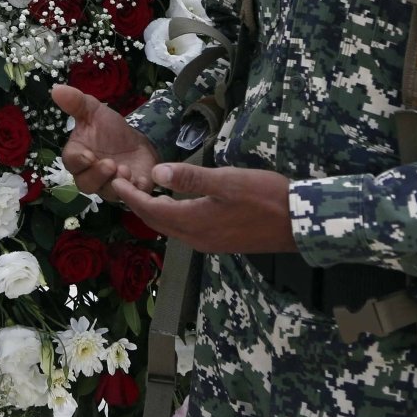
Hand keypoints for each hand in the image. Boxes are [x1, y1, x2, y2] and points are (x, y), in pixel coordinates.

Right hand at [52, 83, 158, 202]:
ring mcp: (111, 186)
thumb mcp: (94, 111)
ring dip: (115, 184)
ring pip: (107, 194)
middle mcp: (91, 175)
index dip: (78, 161)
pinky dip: (134, 192)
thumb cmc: (110, 129)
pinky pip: (131, 199)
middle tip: (110, 164)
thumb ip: (76, 103)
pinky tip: (139, 180)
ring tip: (126, 170)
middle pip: (86, 185)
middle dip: (97, 176)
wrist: (137, 141)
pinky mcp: (131, 192)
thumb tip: (56, 89)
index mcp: (79, 156)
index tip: (88, 155)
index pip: (71, 163)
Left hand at [111, 162, 296, 253]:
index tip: (115, 180)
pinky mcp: (221, 241)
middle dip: (138, 203)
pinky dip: (171, 215)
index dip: (131, 196)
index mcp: (195, 223)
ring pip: (171, 227)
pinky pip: (186, 229)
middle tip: (123, 182)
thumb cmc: (266, 196)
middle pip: (158, 222)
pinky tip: (172, 202)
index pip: (152, 211)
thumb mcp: (227, 180)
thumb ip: (191, 178)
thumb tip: (156, 173)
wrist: (301, 223)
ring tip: (142, 190)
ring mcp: (210, 242)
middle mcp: (198, 238)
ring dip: (154, 210)